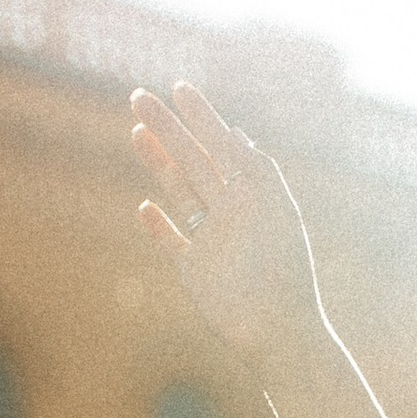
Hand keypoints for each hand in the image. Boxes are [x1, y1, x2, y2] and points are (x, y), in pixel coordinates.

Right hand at [130, 81, 329, 375]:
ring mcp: (212, 240)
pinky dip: (157, 224)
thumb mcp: (273, 208)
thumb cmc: (281, 268)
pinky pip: (172, 241)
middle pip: (194, 160)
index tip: (179, 87)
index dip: (202, 117)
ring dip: (158, 161)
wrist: (278, 330)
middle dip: (168, 128)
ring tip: (135, 131)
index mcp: (255, 194)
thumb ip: (254, 168)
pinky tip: (144, 207)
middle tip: (138, 96)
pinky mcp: (195, 271)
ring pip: (180, 192)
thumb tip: (234, 133)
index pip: (223, 145)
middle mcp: (233, 212)